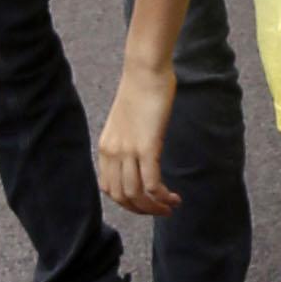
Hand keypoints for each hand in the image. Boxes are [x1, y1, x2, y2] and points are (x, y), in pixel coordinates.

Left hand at [97, 54, 178, 218]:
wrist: (145, 70)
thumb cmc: (141, 90)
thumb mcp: (128, 121)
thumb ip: (129, 141)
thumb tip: (142, 156)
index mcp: (106, 147)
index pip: (109, 188)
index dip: (128, 202)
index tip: (145, 203)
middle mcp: (112, 152)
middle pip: (122, 196)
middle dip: (142, 210)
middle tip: (161, 211)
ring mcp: (128, 151)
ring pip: (136, 195)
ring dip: (154, 207)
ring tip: (171, 207)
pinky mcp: (147, 147)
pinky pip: (151, 183)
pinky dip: (162, 196)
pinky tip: (174, 198)